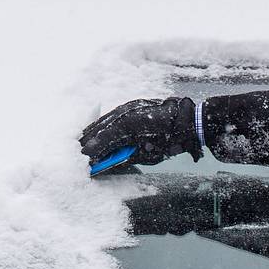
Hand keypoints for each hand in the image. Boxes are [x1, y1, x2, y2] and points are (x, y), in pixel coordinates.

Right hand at [80, 97, 202, 167]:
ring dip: (94, 131)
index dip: (92, 152)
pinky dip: (104, 124)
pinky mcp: (132, 106)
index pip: (103, 141)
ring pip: (105, 120)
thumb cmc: (171, 140)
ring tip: (82, 141)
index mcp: (127, 126)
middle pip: (100, 129)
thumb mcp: (148, 155)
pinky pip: (113, 116)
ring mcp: (128, 107)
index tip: (84, 161)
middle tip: (78, 153)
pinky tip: (98, 130)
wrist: (189, 121)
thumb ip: (125, 157)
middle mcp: (124, 113)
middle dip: (88, 141)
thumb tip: (108, 162)